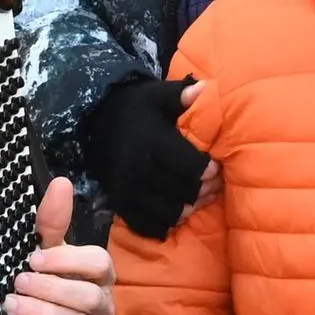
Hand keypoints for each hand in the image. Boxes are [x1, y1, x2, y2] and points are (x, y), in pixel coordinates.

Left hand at [1, 175, 113, 314]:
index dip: (67, 260)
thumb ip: (54, 222)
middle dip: (51, 289)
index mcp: (99, 277)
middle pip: (88, 297)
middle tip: (19, 282)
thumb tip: (61, 182)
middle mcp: (102, 306)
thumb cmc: (55, 286)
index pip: (98, 264)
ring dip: (43, 313)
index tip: (34, 259)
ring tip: (13, 305)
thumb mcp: (52, 254)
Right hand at [82, 77, 216, 237]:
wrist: (98, 123)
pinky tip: (175, 210)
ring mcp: (126, 190)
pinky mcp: (119, 205)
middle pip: (182, 192)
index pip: (189, 167)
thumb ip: (182, 95)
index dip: (208, 171)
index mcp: (150, 142)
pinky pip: (148, 226)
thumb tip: (205, 88)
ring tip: (198, 199)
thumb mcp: (159, 96)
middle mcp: (137, 169)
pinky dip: (165, 224)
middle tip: (213, 186)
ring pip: (168, 214)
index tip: (215, 168)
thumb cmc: (138, 109)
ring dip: (187, 209)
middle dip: (203, 191)